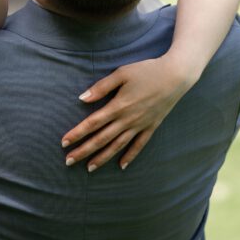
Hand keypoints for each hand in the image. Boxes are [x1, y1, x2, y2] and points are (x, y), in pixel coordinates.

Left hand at [61, 55, 190, 171]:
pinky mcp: (151, 127)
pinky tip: (121, 165)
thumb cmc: (147, 71)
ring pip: (117, 146)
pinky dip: (130, 156)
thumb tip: (82, 99)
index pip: (92, 123)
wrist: (175, 76)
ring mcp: (140, 125)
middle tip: (68, 161)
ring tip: (89, 168)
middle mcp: (128, 120)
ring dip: (102, 158)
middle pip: (101, 139)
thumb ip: (101, 87)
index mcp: (118, 106)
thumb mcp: (121, 74)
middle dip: (84, 151)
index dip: (77, 133)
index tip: (64, 142)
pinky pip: (139, 145)